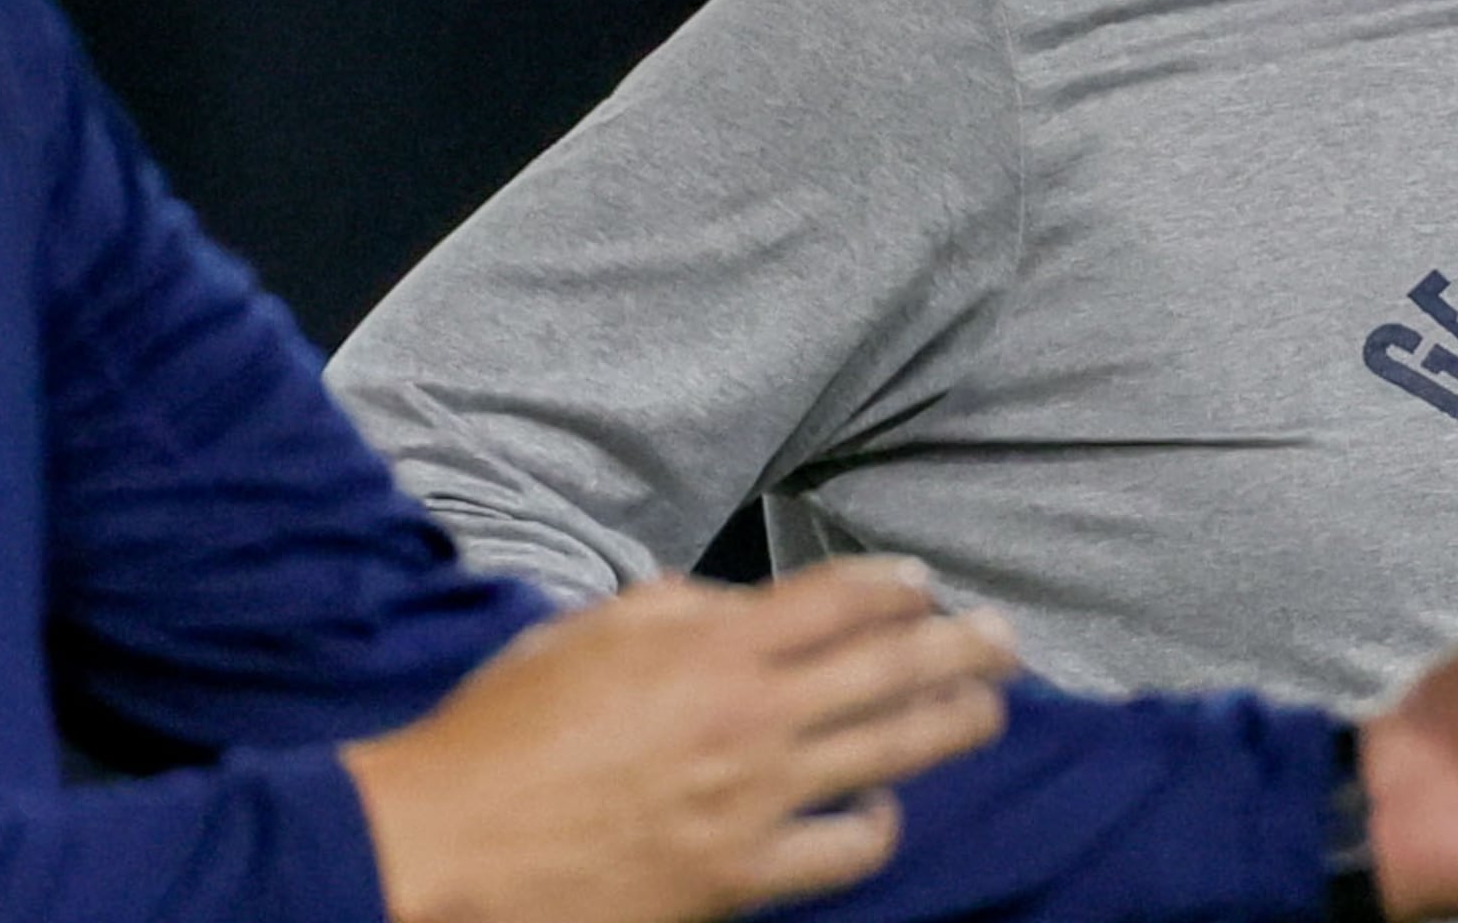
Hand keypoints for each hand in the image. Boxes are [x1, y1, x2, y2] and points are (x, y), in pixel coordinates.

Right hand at [343, 557, 1020, 922]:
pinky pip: (846, 849)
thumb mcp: (586, 633)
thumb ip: (671, 609)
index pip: (841, 597)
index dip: (898, 583)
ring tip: (987, 708)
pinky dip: (877, 826)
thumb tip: (729, 604)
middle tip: (1006, 637)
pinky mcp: (743, 877)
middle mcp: (752, 715)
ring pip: (894, 750)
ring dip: (954, 722)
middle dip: (963, 645)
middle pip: (894, 665)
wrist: (452, 843)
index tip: (926, 581)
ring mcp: (756, 800)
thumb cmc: (503, 732)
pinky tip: (884, 811)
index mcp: (711, 644)